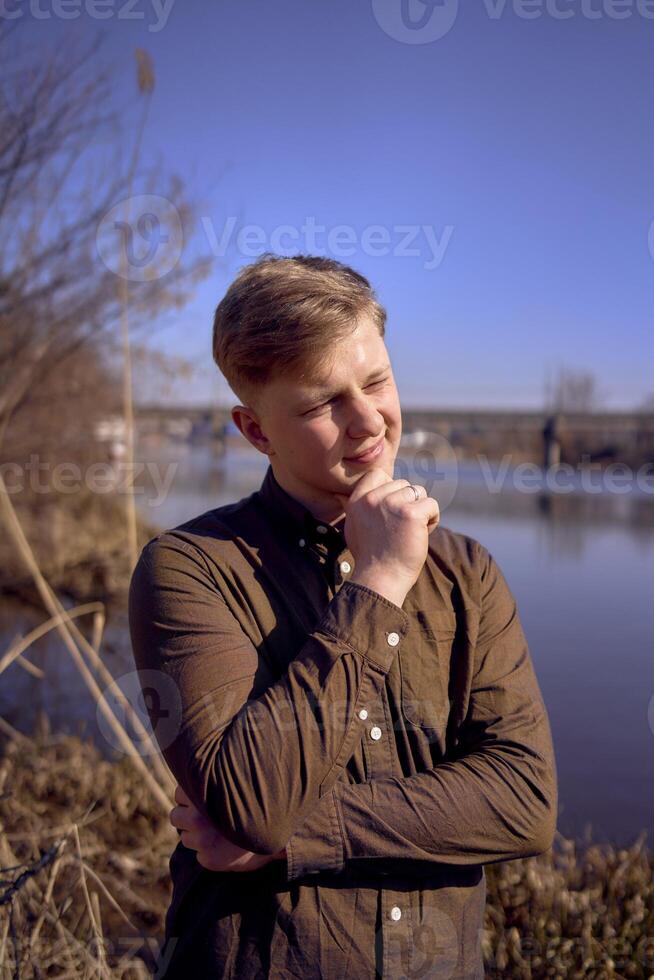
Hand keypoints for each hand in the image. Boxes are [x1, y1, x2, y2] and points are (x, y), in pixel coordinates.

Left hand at [169, 784, 286, 871]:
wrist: (281, 838)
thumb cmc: (260, 807)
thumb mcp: (238, 786)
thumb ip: (217, 780)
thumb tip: (195, 765)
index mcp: (204, 795)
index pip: (180, 793)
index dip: (190, 796)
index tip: (203, 799)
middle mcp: (199, 818)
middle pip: (176, 816)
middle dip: (187, 817)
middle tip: (208, 818)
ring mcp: (203, 841)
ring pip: (185, 837)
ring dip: (196, 836)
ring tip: (219, 833)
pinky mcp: (208, 860)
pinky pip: (198, 855)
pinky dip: (208, 852)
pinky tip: (226, 847)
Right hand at [334, 467, 439, 606]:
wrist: (380, 579)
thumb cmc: (370, 557)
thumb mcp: (354, 527)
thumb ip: (357, 507)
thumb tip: (345, 493)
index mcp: (357, 500)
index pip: (378, 474)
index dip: (390, 489)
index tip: (391, 512)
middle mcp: (372, 498)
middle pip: (403, 484)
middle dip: (408, 503)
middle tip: (400, 529)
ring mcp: (392, 504)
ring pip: (419, 492)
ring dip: (421, 511)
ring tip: (411, 532)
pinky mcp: (411, 513)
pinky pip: (432, 505)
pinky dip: (432, 520)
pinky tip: (422, 535)